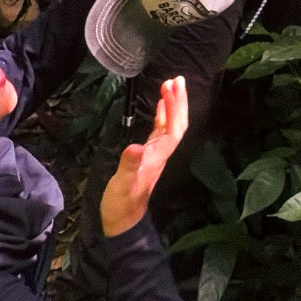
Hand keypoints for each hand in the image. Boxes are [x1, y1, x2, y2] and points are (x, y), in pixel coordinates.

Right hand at [99, 76, 186, 237]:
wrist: (122, 220)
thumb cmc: (122, 202)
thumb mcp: (122, 183)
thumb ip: (129, 165)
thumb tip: (135, 146)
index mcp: (158, 156)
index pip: (173, 127)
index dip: (174, 107)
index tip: (171, 87)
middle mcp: (161, 152)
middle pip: (177, 123)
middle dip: (179, 102)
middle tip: (177, 79)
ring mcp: (156, 154)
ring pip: (170, 125)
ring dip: (172, 106)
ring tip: (170, 85)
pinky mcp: (148, 155)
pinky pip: (160, 130)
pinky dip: (162, 116)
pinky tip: (160, 106)